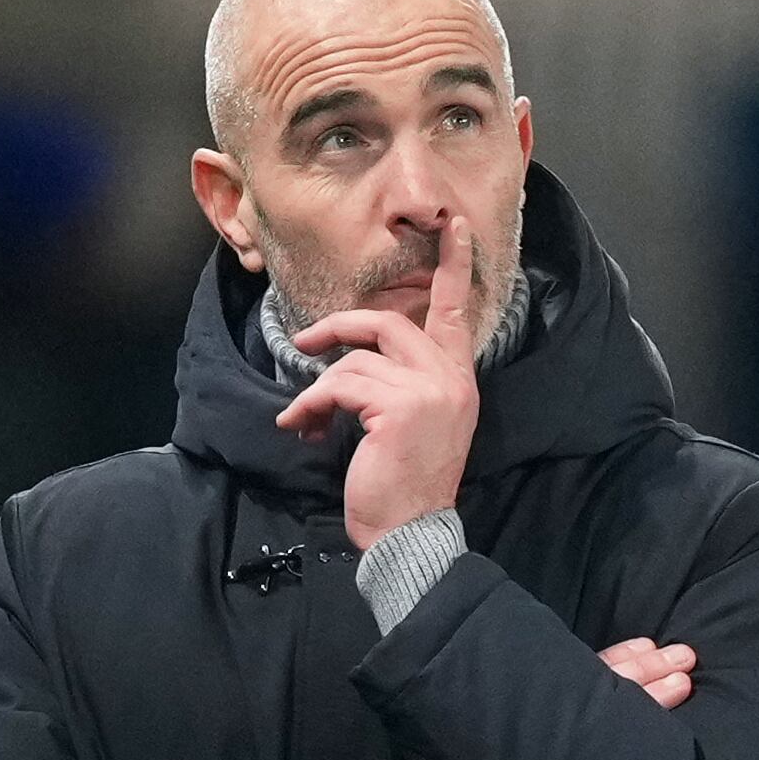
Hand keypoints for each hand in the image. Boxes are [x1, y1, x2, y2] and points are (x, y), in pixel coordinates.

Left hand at [276, 217, 478, 550]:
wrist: (411, 534)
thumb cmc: (404, 484)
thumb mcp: (413, 425)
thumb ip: (399, 385)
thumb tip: (350, 364)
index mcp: (458, 380)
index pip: (456, 312)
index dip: (452, 267)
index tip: (450, 225)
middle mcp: (451, 379)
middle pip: (391, 323)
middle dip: (341, 327)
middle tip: (305, 343)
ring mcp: (427, 391)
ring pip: (356, 361)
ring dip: (318, 389)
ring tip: (302, 420)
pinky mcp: (398, 408)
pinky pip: (339, 386)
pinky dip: (309, 405)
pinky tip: (299, 428)